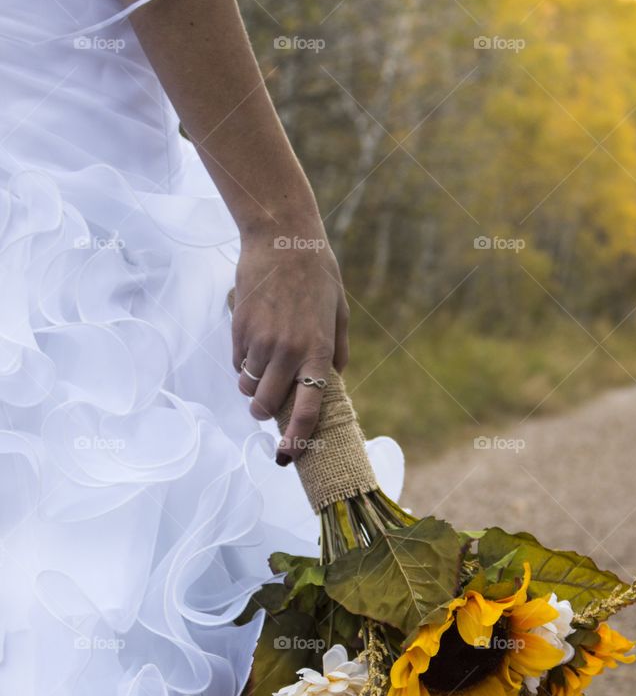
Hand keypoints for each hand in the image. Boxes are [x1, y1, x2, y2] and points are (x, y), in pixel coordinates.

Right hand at [231, 224, 348, 463]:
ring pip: (246, 386)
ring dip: (251, 387)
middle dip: (262, 413)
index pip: (306, 411)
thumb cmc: (317, 275)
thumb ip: (335, 351)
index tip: (286, 457)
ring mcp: (261, 341)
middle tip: (265, 408)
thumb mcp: (338, 312)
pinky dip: (242, 362)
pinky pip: (237, 362)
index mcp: (317, 352)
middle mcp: (289, 352)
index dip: (295, 441)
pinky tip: (253, 342)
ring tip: (261, 368)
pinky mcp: (240, 329)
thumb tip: (331, 381)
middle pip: (264, 406)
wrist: (282, 238)